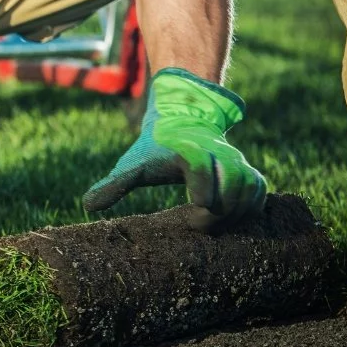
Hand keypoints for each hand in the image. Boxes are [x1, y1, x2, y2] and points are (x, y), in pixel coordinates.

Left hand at [83, 68, 265, 224]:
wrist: (181, 120)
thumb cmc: (154, 149)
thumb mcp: (132, 164)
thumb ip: (114, 185)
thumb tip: (87, 205)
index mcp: (187, 151)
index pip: (201, 169)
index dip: (201, 193)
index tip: (192, 211)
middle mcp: (216, 153)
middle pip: (230, 186)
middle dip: (217, 212)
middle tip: (198, 225)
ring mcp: (234, 160)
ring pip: (249, 189)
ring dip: (236, 212)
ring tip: (214, 225)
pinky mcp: (246, 169)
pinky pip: (260, 189)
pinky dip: (251, 207)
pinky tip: (232, 220)